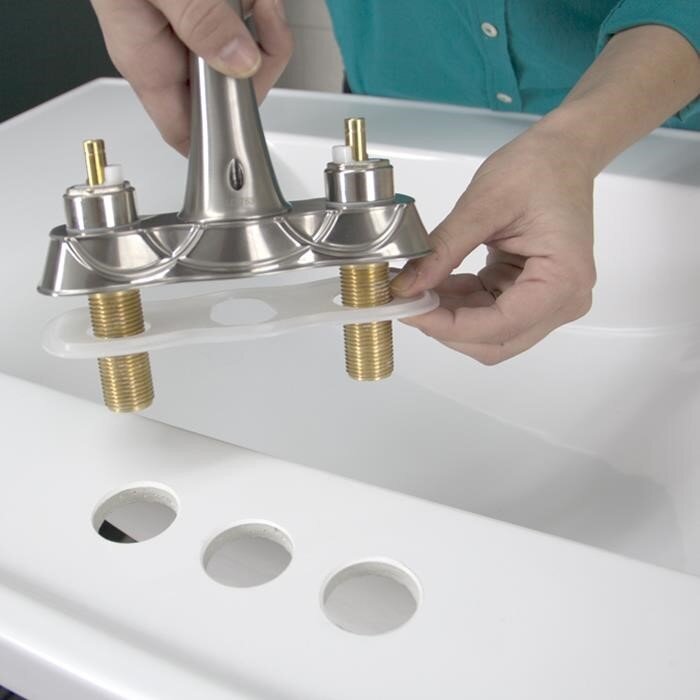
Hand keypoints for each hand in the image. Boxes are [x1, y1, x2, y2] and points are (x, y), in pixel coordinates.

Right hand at [91, 0, 292, 153]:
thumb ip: (198, 20)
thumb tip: (239, 63)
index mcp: (147, 61)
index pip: (185, 133)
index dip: (219, 138)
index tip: (251, 117)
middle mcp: (170, 53)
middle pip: (230, 95)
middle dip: (260, 63)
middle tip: (262, 23)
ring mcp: (192, 31)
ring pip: (247, 59)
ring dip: (265, 27)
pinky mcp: (211, 10)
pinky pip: (247, 26)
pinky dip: (260, 8)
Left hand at [391, 120, 595, 363]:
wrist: (562, 154)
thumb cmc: (537, 168)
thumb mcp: (482, 204)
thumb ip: (443, 250)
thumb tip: (406, 286)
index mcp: (563, 280)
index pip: (499, 325)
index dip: (448, 326)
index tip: (408, 309)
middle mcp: (562, 301)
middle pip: (495, 341)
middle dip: (447, 327)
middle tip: (407, 301)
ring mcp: (548, 302)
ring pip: (488, 333)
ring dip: (449, 317)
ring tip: (416, 288)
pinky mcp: (529, 294)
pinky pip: (487, 313)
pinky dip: (458, 304)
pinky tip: (434, 283)